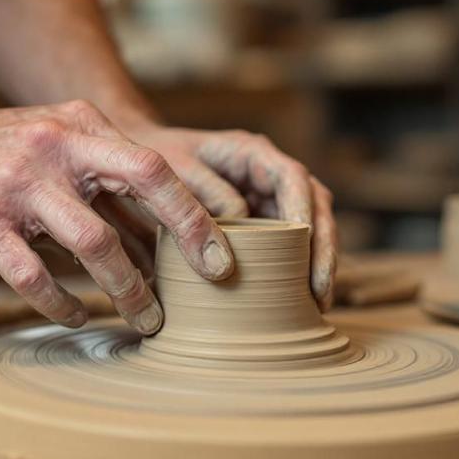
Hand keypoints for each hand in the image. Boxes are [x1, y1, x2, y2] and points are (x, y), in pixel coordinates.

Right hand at [0, 100, 234, 333]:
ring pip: (94, 242)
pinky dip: (64, 304)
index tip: (225, 256)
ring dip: (128, 288)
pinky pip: (35, 276)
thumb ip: (106, 179)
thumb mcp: (56, 143)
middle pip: (143, 184)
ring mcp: (19, 186)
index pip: (156, 165)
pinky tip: (79, 316)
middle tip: (212, 283)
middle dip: (187, 236)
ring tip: (147, 318)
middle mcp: (57, 148)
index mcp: (82, 127)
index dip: (197, 211)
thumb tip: (172, 238)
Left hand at [124, 122, 336, 308]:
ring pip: (311, 228)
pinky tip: (301, 302)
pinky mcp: (261, 226)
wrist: (135, 171)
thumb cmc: (152, 166)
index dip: (304, 209)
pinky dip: (298, 271)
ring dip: (318, 264)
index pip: (292, 178)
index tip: (308, 240)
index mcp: (252, 154)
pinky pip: (290, 246)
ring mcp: (268, 202)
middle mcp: (268, 176)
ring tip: (318, 303)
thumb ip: (203, 193)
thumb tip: (241, 221)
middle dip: (323, 247)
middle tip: (321, 289)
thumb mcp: (173, 172)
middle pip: (315, 206)